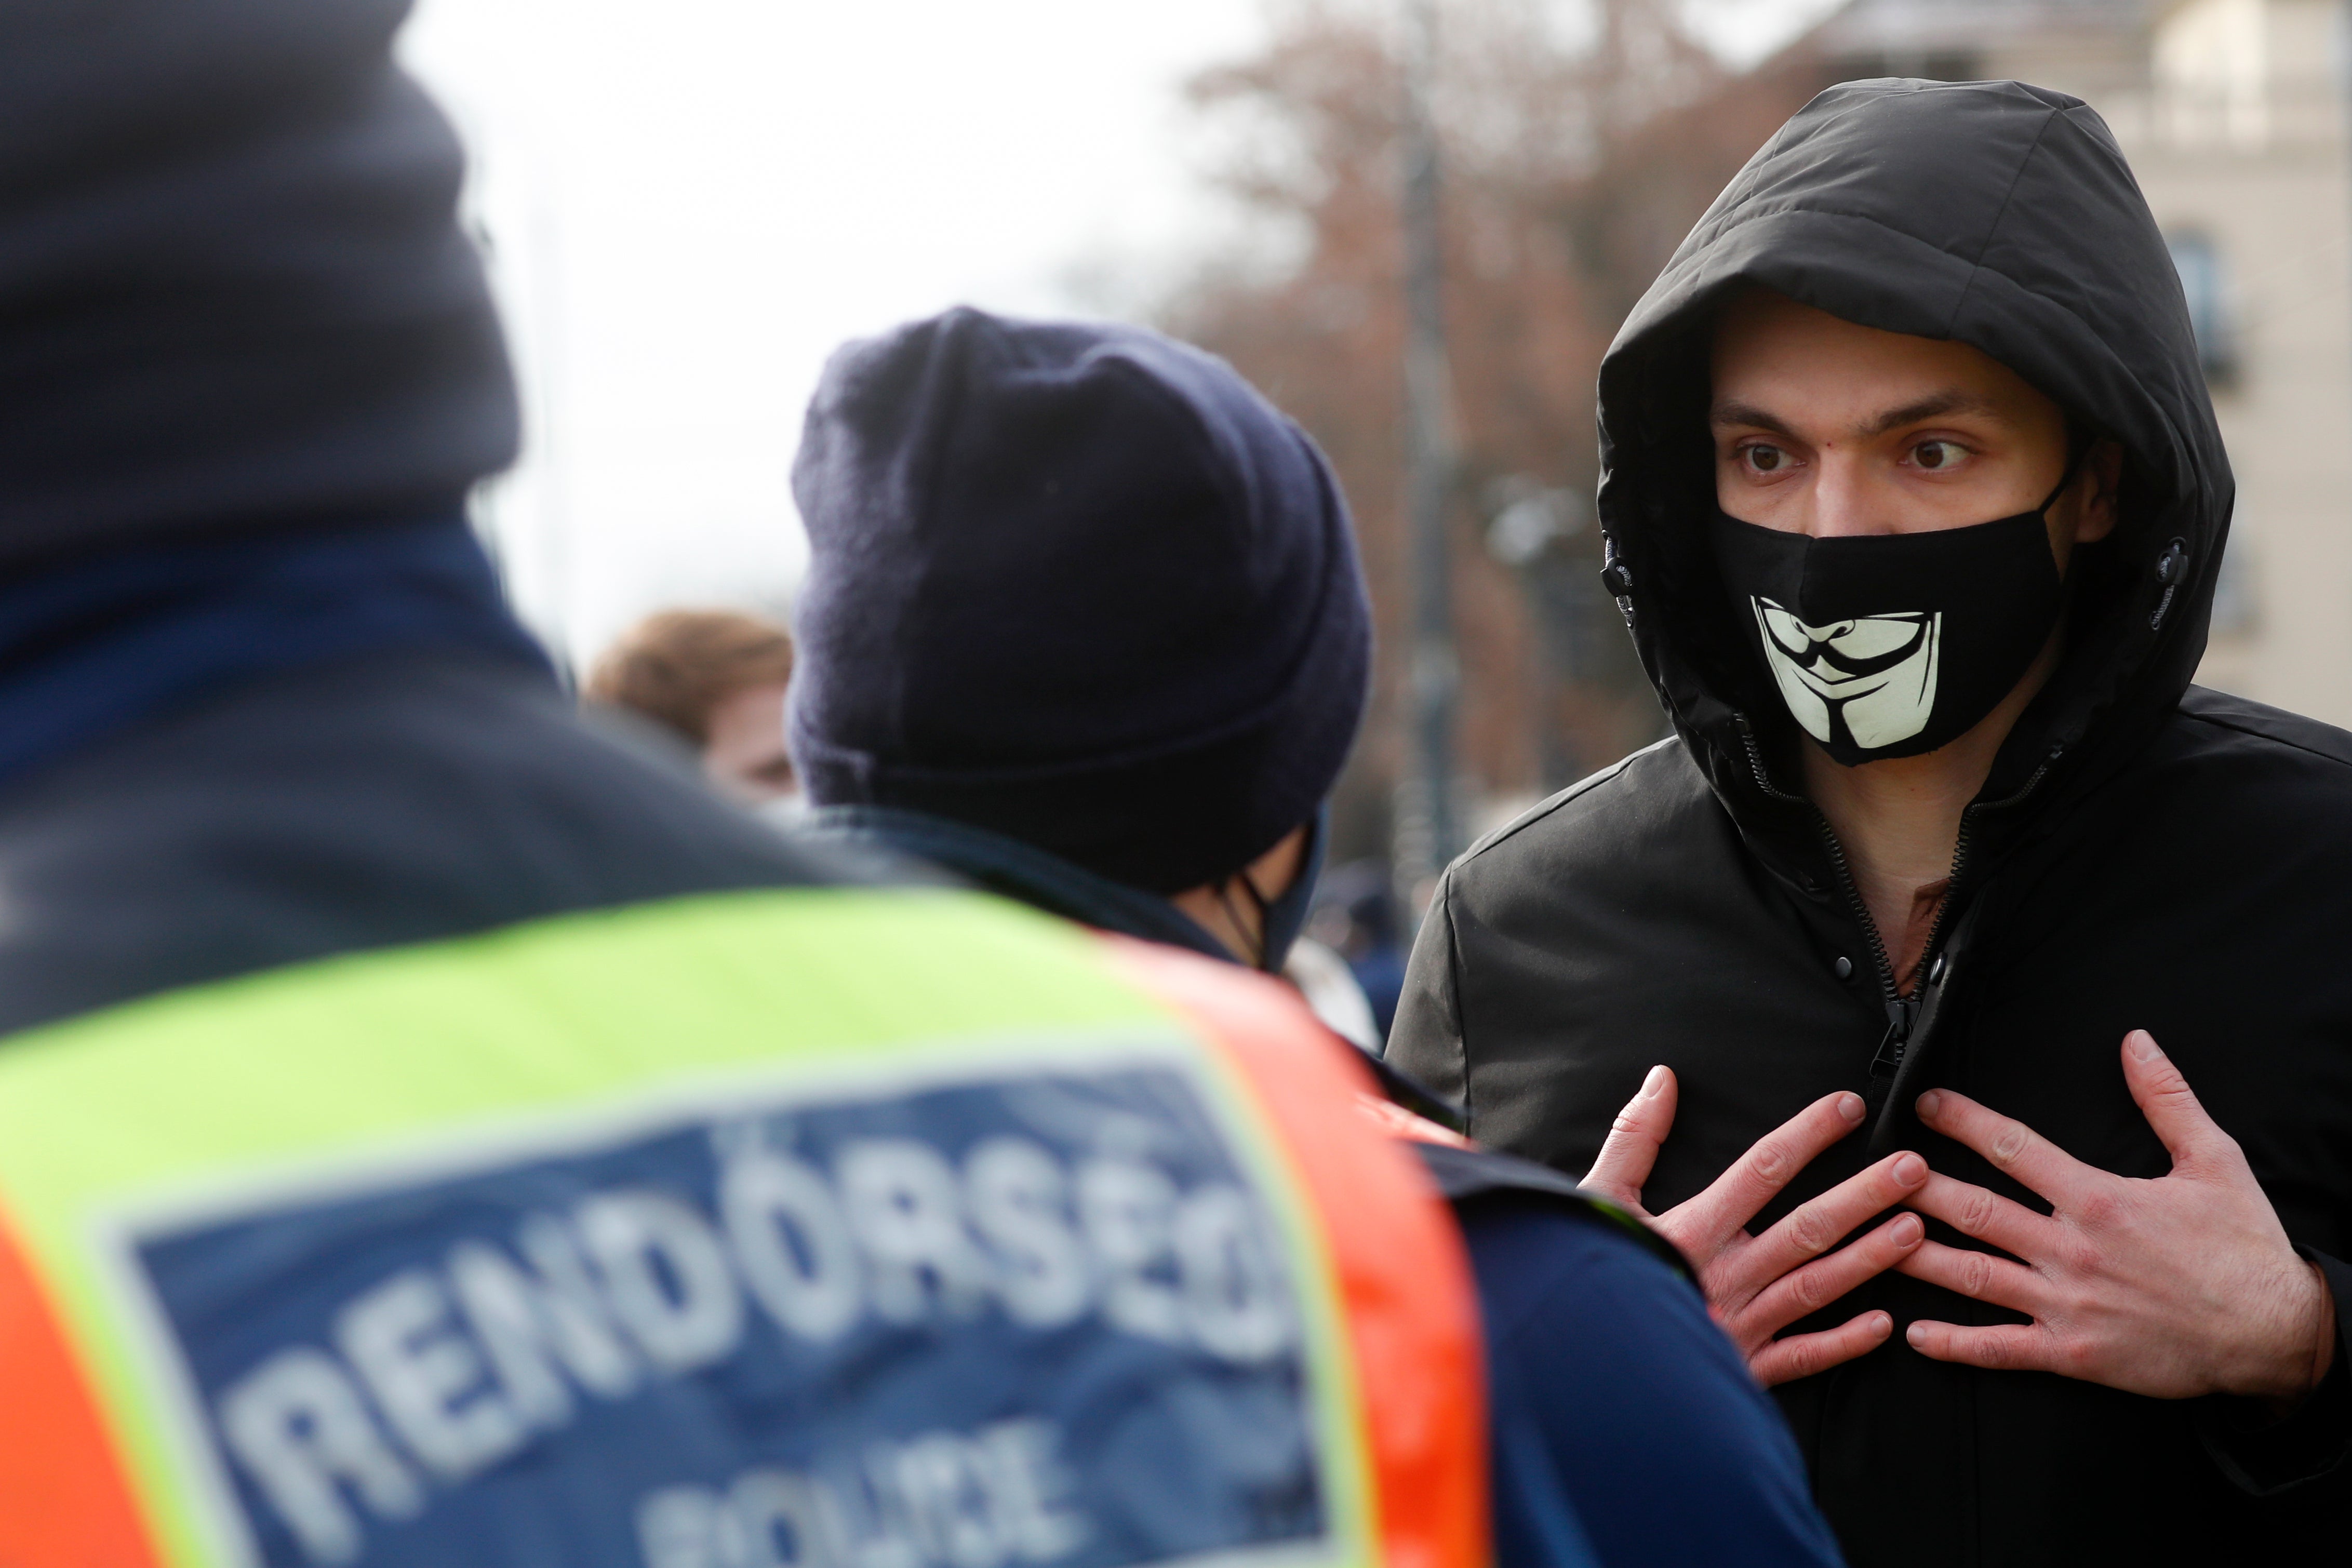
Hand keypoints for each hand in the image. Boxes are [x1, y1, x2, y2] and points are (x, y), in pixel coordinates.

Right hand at [1585, 1065, 1929, 1385]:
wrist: (1579, 1370)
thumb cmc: (1582, 1275)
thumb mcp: (1596, 1197)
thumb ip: (1633, 1138)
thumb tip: (1662, 1079)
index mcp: (1692, 1229)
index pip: (1762, 1169)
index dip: (1808, 1134)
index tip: (1848, 1107)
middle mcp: (1726, 1275)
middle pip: (1808, 1227)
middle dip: (1865, 1195)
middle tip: (1914, 1169)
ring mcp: (1740, 1325)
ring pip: (1818, 1287)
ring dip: (1870, 1258)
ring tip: (1917, 1230)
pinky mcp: (1743, 1369)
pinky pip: (1803, 1357)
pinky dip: (1844, 1343)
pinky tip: (1885, 1324)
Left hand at [1900, 1030, 2335, 1406]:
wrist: (2274, 1333)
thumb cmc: (2243, 1248)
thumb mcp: (2214, 1161)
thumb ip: (2167, 1099)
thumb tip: (2137, 1043)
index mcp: (2100, 1198)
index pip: (2013, 1148)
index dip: (1963, 1121)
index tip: (1925, 1104)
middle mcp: (2073, 1249)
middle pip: (1976, 1210)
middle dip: (1917, 1187)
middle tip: (1874, 1169)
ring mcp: (2068, 1303)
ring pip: (1974, 1275)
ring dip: (1915, 1256)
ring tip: (1869, 1237)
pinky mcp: (2073, 1352)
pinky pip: (2001, 1347)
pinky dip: (1955, 1343)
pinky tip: (1914, 1333)